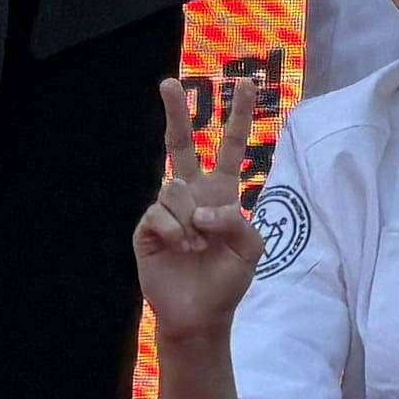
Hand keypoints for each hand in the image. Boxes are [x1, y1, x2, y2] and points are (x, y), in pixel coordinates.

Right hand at [132, 73, 257, 331]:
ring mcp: (167, 210)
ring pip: (175, 189)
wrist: (200, 315)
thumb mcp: (251, 250)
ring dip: (190, 221)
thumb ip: (238, 222)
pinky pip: (159, 214)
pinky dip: (173, 232)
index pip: (230, 147)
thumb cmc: (227, 281)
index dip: (238, 116)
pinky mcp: (147, 228)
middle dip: (175, 112)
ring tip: (195, 247)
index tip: (245, 83)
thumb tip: (206, 209)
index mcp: (222, 193)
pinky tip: (178, 248)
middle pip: (181, 145)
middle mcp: (193, 194)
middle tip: (168, 83)